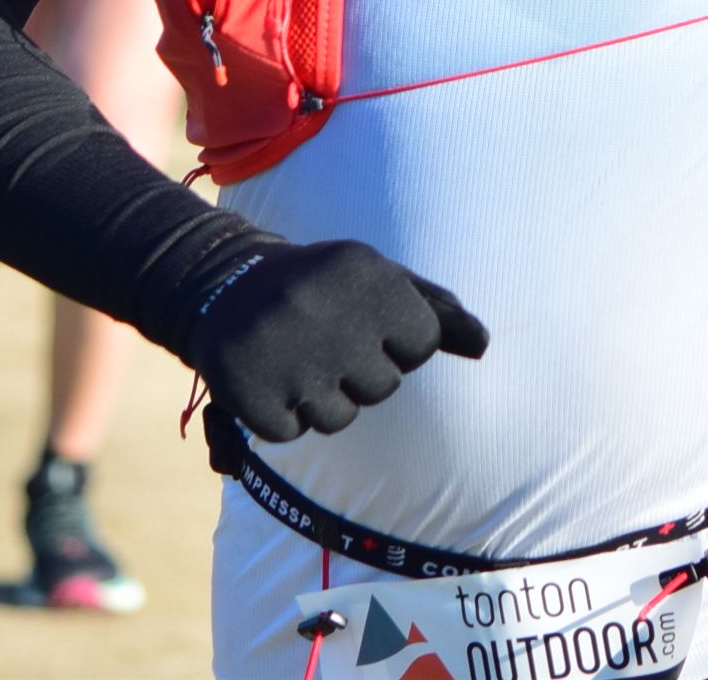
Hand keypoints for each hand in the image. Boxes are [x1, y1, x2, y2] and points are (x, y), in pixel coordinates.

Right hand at [185, 239, 488, 446]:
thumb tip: (483, 345)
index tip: (365, 324)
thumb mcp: (377, 279)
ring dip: (320, 398)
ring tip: (296, 358)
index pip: (421, 345)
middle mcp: (327, 312)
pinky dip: (281, 414)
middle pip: (382, 386)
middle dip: (358, 372)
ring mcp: (285, 354)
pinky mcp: (249, 391)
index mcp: (368, 275)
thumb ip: (434, 311)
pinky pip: (292, 432)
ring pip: (339, 417)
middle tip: (324, 341)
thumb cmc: (321, 287)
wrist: (224, 281)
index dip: (396, 343)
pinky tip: (269, 376)